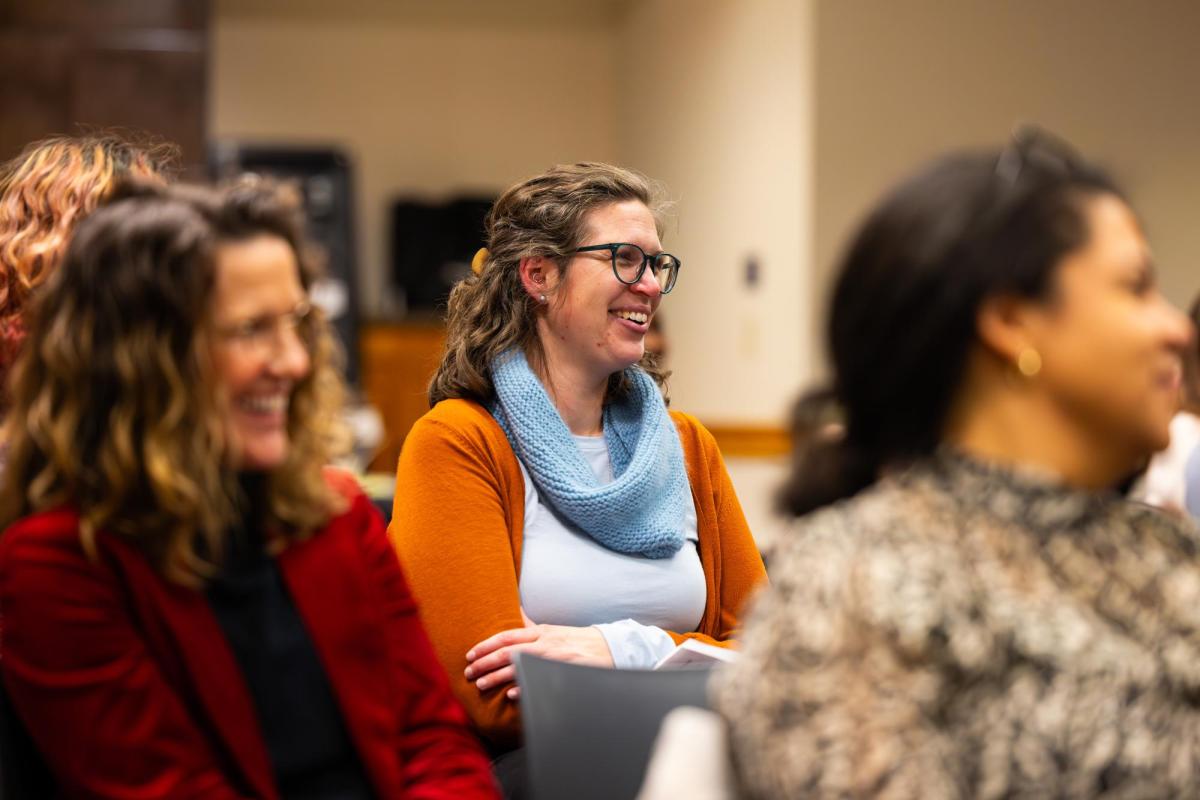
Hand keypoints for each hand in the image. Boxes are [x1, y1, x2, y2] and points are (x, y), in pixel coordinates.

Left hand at [464, 612, 613, 699]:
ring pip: (519, 666)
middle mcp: (544, 644)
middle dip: (485, 662)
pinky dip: (525, 687)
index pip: (506, 636)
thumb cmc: (576, 640)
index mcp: (540, 632)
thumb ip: (530, 624)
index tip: (470, 654)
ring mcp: (553, 659)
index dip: (486, 645)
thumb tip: (513, 606)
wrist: (610, 648)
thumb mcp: (552, 629)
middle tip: (468, 672)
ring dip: (497, 677)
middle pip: (508, 651)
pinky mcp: (564, 672)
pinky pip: (540, 680)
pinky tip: (511, 695)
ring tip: (481, 685)